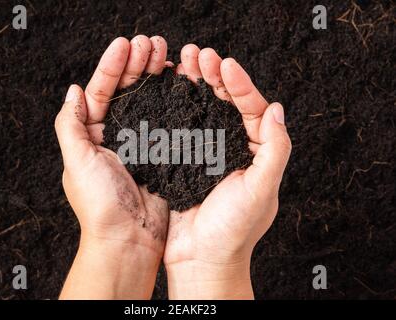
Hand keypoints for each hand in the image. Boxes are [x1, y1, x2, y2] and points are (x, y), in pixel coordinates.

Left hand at [56, 36, 170, 298]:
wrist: (129, 238)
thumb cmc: (99, 204)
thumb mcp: (76, 161)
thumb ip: (71, 125)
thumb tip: (72, 91)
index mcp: (93, 134)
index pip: (101, 90)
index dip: (112, 66)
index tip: (126, 44)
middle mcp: (117, 135)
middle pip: (127, 90)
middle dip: (138, 64)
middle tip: (153, 43)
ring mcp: (142, 142)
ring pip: (149, 101)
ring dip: (156, 76)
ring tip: (167, 54)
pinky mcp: (162, 152)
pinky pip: (168, 120)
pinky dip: (174, 100)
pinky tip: (180, 83)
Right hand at [164, 45, 291, 298]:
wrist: (201, 259)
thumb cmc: (234, 231)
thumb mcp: (262, 190)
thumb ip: (274, 150)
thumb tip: (277, 109)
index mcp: (256, 152)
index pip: (253, 109)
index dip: (240, 84)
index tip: (224, 63)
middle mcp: (233, 148)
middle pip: (226, 103)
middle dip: (214, 76)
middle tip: (198, 53)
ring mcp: (207, 152)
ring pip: (203, 110)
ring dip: (194, 85)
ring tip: (183, 62)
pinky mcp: (184, 160)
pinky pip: (182, 126)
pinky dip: (176, 106)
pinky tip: (168, 90)